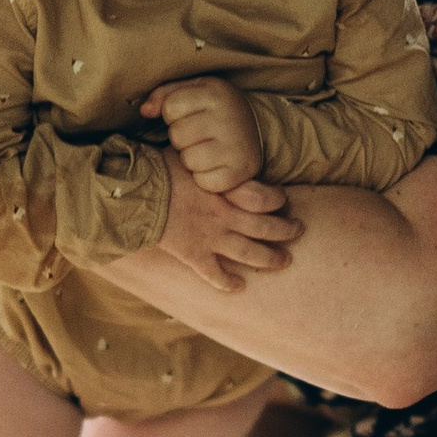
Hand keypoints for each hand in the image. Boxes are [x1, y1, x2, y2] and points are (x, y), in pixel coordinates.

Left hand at [144, 73, 263, 195]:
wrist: (255, 130)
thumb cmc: (214, 110)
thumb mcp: (193, 91)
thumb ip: (165, 95)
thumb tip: (145, 111)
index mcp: (216, 92)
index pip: (170, 108)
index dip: (174, 115)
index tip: (190, 115)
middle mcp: (229, 117)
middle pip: (177, 135)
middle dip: (182, 138)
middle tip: (199, 135)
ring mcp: (236, 146)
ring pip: (188, 160)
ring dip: (192, 159)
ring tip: (207, 149)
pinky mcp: (240, 171)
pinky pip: (204, 181)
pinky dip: (205, 178)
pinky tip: (216, 165)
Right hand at [154, 144, 295, 294]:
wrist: (137, 195)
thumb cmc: (158, 169)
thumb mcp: (188, 156)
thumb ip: (206, 161)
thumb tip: (211, 150)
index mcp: (225, 190)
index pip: (264, 196)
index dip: (278, 199)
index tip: (284, 199)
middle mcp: (225, 216)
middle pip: (265, 227)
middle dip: (286, 230)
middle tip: (299, 230)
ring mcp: (211, 238)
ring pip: (249, 253)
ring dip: (270, 258)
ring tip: (284, 260)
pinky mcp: (194, 255)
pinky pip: (215, 275)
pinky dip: (228, 283)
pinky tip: (240, 287)